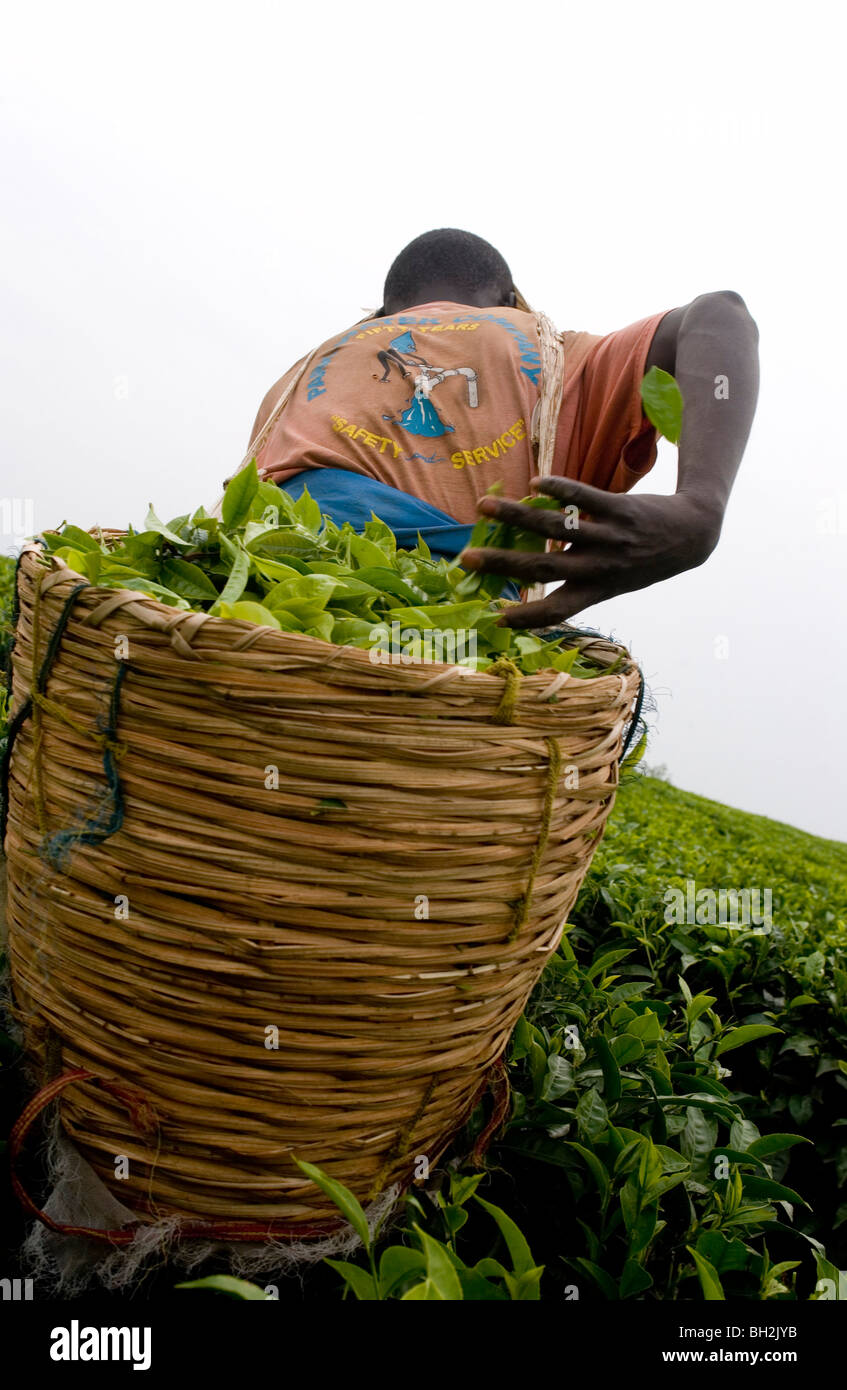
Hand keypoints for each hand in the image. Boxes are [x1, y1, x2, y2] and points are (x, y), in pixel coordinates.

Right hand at [459, 477, 721, 628]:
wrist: (691, 537)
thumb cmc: (642, 562)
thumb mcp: (614, 582)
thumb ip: (578, 580)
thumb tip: (530, 573)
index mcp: (597, 590)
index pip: (556, 612)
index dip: (526, 618)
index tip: (494, 618)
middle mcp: (600, 567)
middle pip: (543, 567)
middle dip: (502, 564)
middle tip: (466, 558)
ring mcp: (610, 537)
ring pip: (556, 527)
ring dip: (517, 516)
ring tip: (485, 506)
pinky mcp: (619, 509)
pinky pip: (584, 497)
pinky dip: (559, 489)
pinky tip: (535, 482)